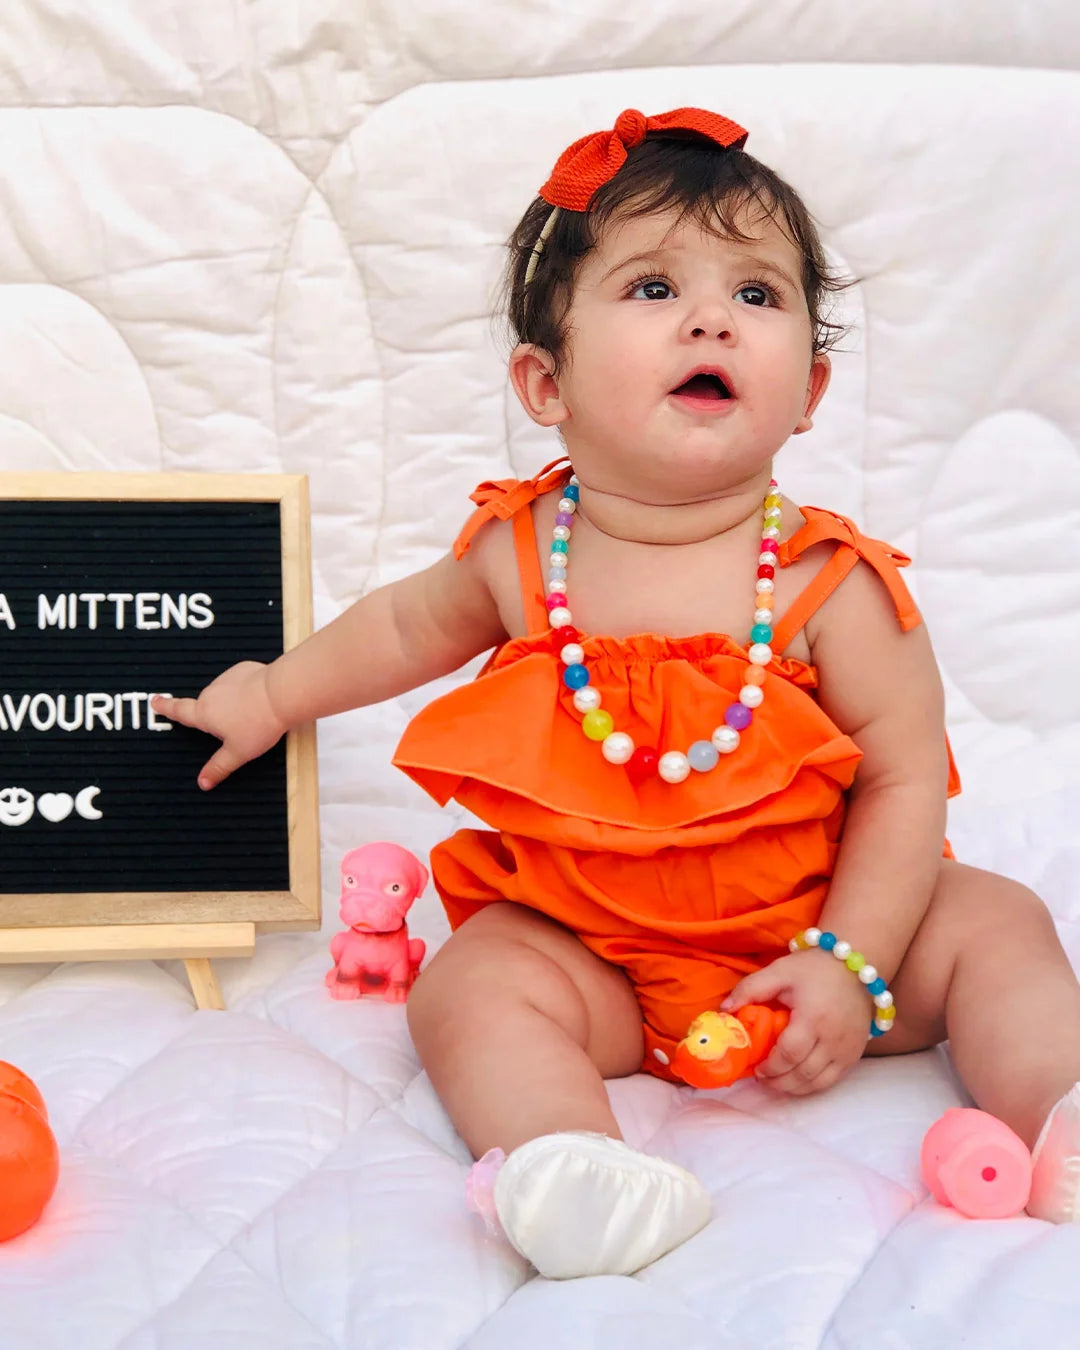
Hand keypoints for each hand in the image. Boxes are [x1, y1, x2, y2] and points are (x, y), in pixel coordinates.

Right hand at [151, 661, 286, 789]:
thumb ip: (218, 767)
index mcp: (204, 713)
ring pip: (224, 693)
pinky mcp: (244, 669)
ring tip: (252, 716)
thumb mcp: (237, 753)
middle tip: (237, 727)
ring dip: (232, 702)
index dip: (166, 708)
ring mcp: (227, 677)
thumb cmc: (258, 724)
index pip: (179, 711)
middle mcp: (211, 692)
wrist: (281, 694)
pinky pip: (240, 682)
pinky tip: (259, 699)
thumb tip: (203, 783)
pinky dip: (246, 690)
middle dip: (216, 715)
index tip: (155, 701)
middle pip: (207, 706)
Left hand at [722, 950, 870, 1095]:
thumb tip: (725, 1010)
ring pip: (819, 1082)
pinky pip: (834, 1079)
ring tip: (777, 1081)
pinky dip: (813, 1085)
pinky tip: (798, 1079)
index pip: (790, 1054)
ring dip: (795, 1087)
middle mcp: (833, 1038)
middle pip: (803, 1073)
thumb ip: (750, 989)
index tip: (756, 1069)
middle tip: (763, 1078)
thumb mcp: (779, 971)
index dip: (771, 1067)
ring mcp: (847, 1049)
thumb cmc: (815, 967)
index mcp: (813, 1017)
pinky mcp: (855, 1053)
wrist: (856, 965)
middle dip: (779, 1081)